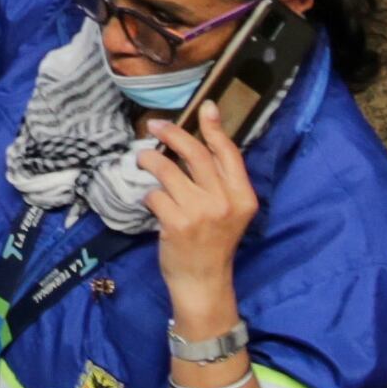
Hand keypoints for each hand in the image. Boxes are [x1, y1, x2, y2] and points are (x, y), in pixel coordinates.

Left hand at [138, 104, 261, 309]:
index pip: (228, 153)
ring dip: (150, 161)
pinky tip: (150, 202)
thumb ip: (220, 181)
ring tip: (143, 161)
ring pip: (168, 170)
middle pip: (196, 154)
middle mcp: (225, 201)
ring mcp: (200, 212)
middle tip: (155, 126)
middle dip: (172, 134)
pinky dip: (148, 195)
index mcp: (243, 196)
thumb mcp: (230, 211)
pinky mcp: (177, 223)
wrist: (203, 280)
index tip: (205, 107)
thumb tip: (201, 141)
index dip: (215, 128)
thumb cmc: (214, 242)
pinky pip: (154, 195)